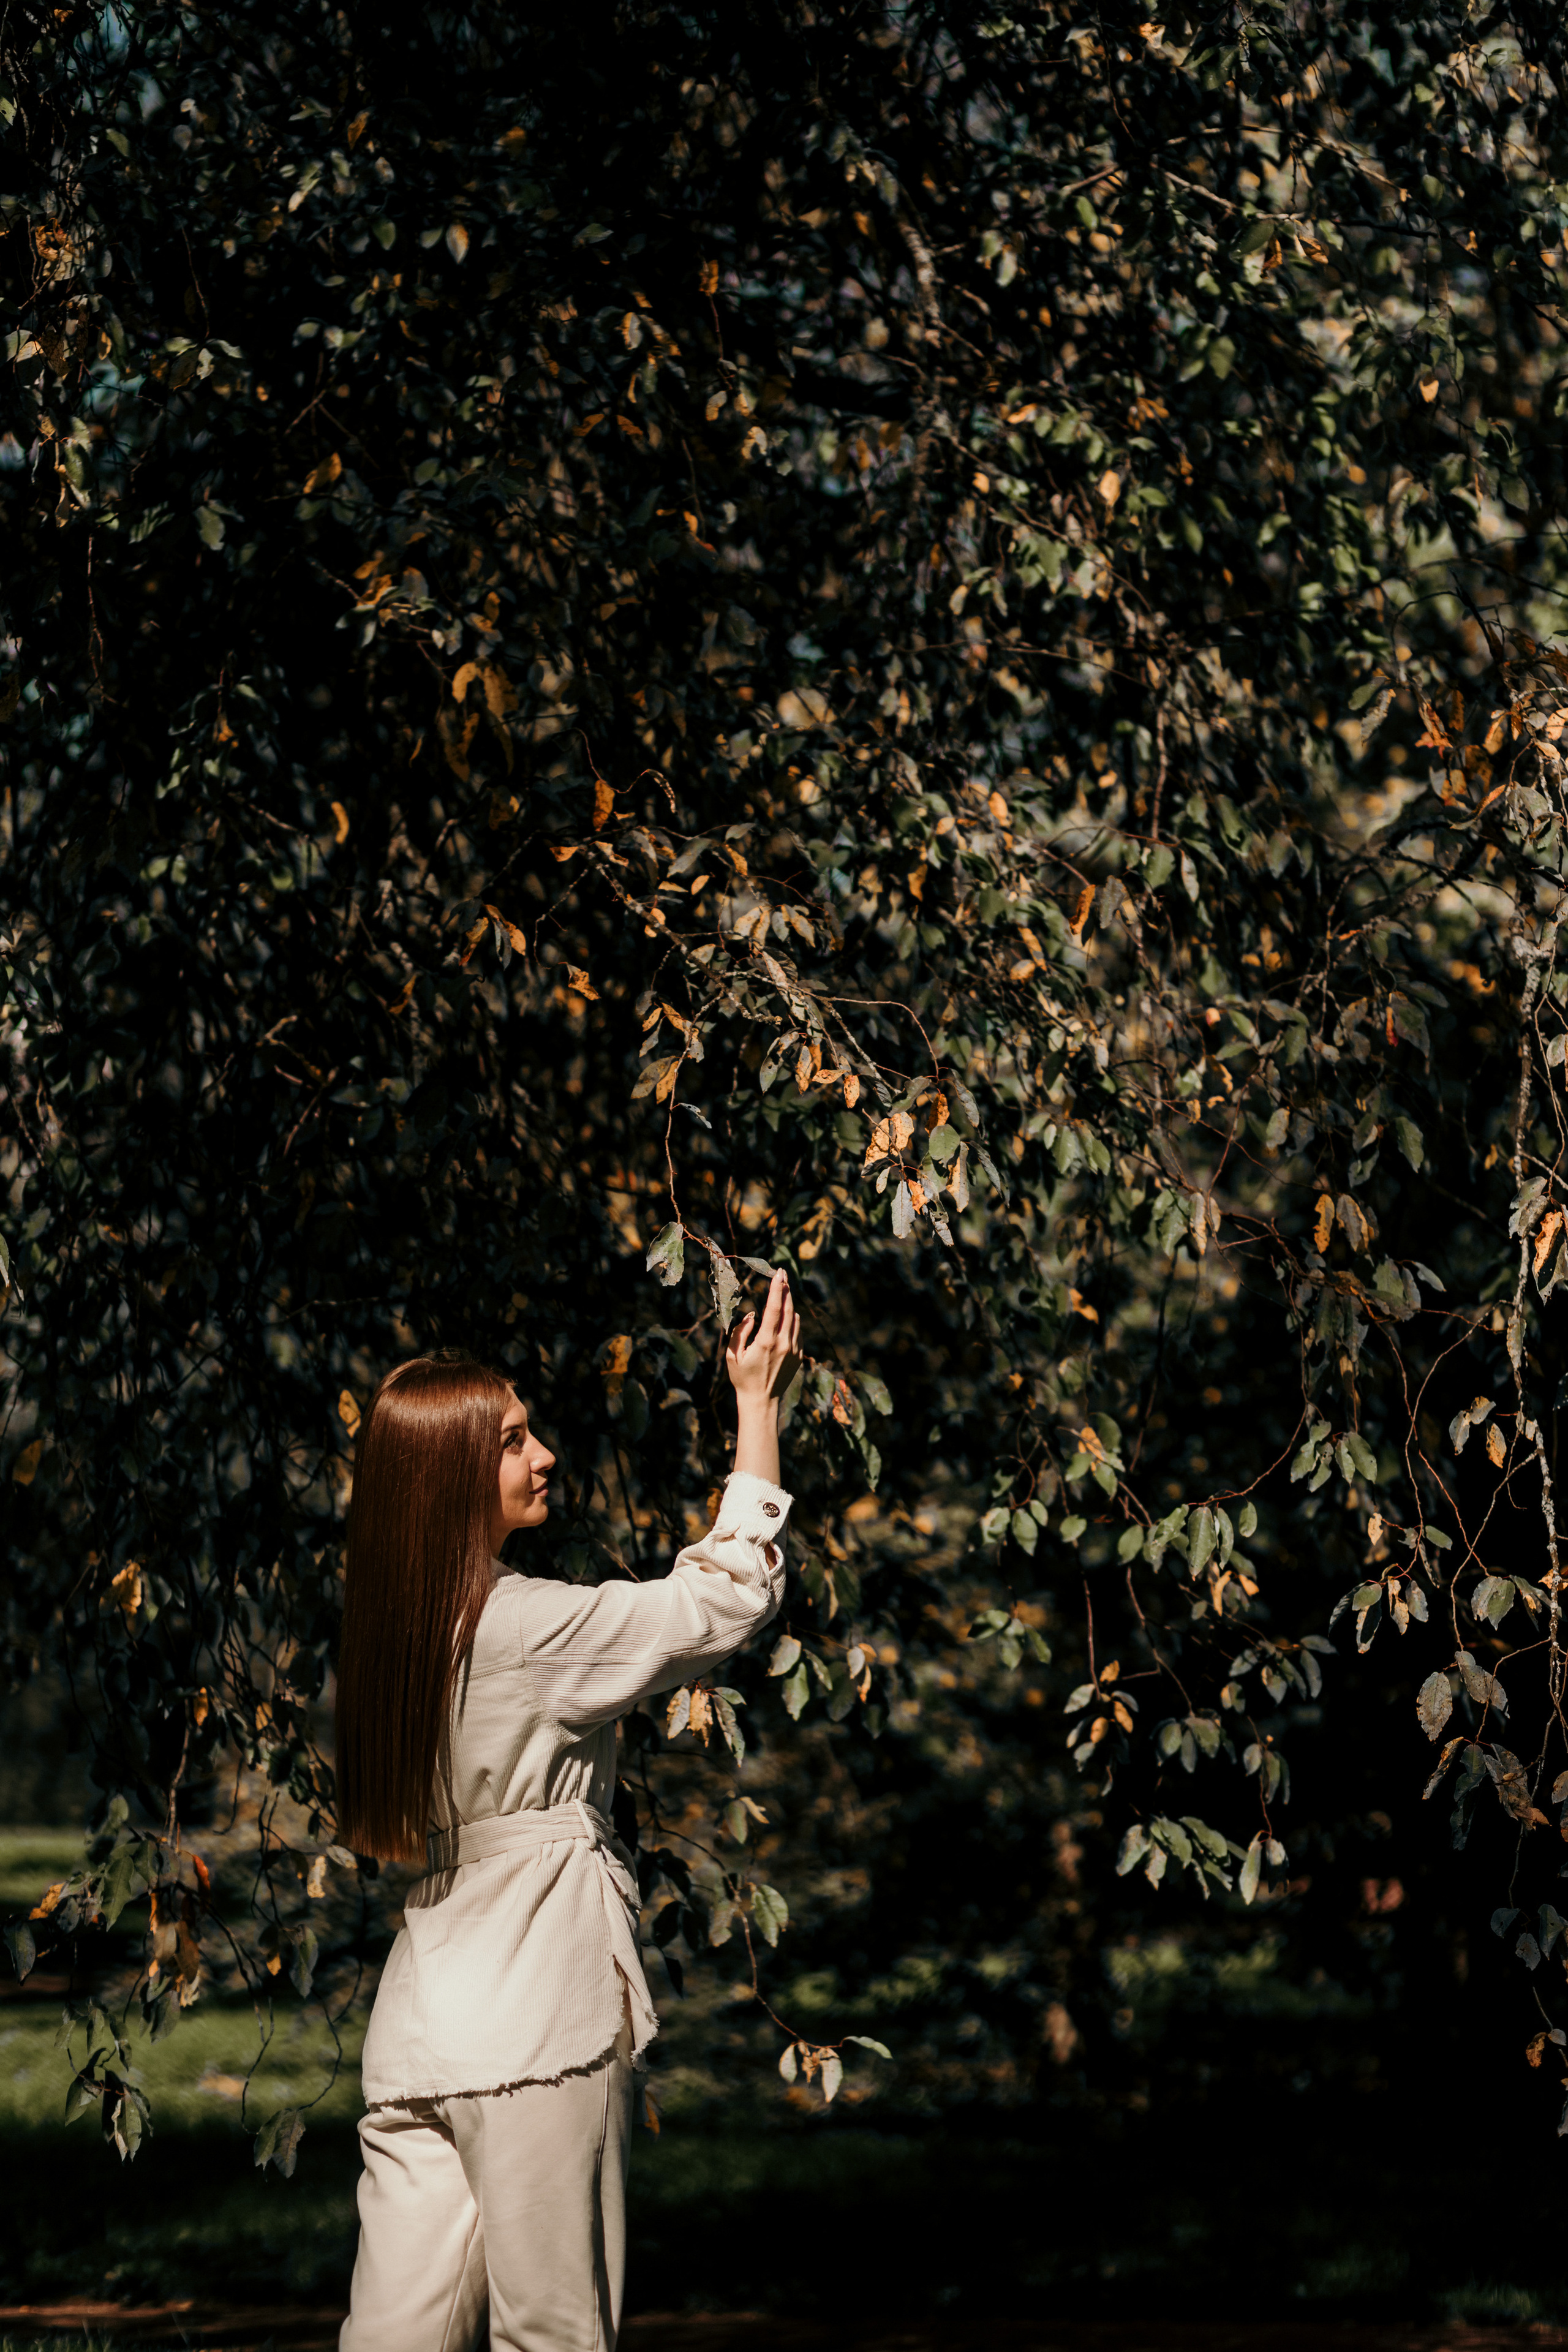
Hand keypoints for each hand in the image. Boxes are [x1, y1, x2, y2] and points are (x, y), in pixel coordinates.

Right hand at [725, 1267, 799, 1412]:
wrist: (761, 1400)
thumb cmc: (742, 1377)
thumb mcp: (732, 1355)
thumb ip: (740, 1332)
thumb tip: (752, 1315)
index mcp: (766, 1342)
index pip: (774, 1308)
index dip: (776, 1289)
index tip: (778, 1274)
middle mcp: (784, 1344)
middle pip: (788, 1309)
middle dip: (785, 1289)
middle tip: (782, 1274)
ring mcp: (794, 1350)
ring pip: (795, 1319)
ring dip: (789, 1304)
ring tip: (783, 1292)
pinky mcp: (799, 1356)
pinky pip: (798, 1332)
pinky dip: (792, 1321)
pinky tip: (785, 1317)